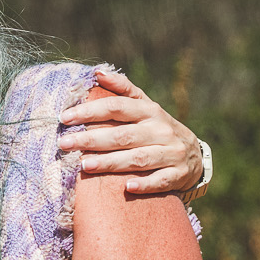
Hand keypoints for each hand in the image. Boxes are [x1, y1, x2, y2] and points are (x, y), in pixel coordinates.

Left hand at [59, 67, 204, 196]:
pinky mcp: (178, 174)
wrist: (195, 156)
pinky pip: (161, 180)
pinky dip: (145, 184)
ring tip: (84, 165)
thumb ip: (123, 90)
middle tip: (64, 144)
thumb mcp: (145, 107)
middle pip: (123, 135)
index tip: (65, 118)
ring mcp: (171, 153)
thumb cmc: (157, 129)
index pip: (117, 107)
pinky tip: (127, 187)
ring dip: (111, 162)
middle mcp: (161, 130)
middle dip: (92, 139)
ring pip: (139, 158)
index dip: (91, 111)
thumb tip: (98, 73)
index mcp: (150, 112)